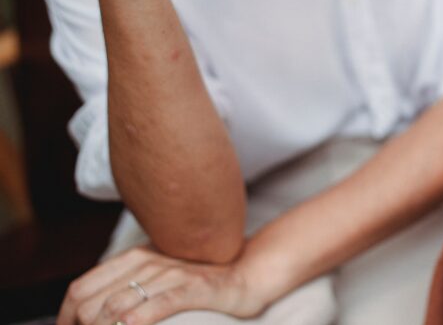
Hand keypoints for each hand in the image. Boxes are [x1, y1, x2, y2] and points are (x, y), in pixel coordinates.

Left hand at [57, 245, 269, 324]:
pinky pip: (159, 304)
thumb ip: (126, 286)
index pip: (81, 288)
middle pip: (93, 302)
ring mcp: (170, 274)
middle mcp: (148, 262)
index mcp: (134, 258)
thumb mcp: (157, 276)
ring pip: (118, 306)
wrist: (245, 273)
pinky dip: (139, 319)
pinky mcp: (193, 288)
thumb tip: (92, 312)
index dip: (63, 318)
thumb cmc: (198, 281)